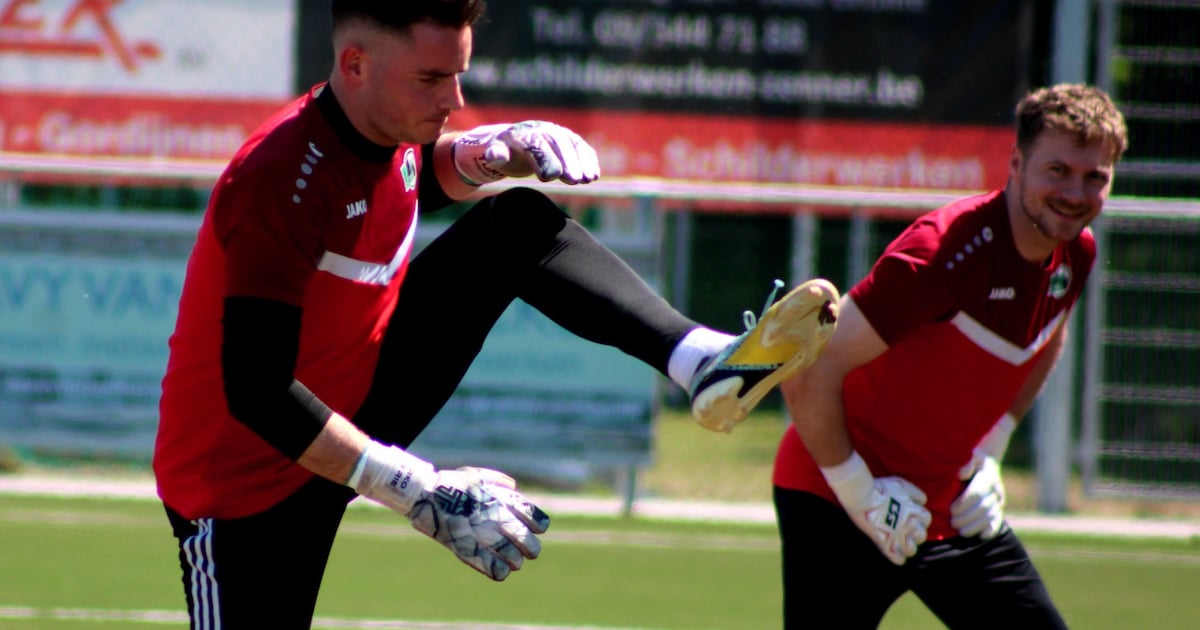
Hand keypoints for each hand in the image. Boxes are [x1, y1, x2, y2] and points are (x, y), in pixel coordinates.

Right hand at [350, 442, 549, 580]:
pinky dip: (498, 571)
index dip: (538, 524)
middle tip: (530, 551)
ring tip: (515, 562)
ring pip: (510, 556)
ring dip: (515, 561)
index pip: (533, 516)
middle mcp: (495, 517)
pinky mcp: (465, 549)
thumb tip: (514, 487)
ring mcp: (480, 534)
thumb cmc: (452, 484)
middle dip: (530, 548)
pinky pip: (489, 567)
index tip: (538, 528)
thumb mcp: (478, 476)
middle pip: (525, 539)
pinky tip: (502, 572)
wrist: (424, 493)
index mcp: (501, 499)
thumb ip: (498, 482)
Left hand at [452, 121, 599, 184]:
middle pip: (557, 142)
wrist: (509, 142)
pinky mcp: (566, 140)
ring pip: (572, 143)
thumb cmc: (500, 152)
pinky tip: (594, 175)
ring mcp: (556, 133)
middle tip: (575, 180)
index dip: (544, 159)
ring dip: (583, 161)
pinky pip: (580, 147)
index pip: (535, 144)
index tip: (551, 177)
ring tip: (588, 179)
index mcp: (522, 134)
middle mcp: (541, 129)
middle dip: (568, 161)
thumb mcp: (492, 154)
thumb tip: (496, 155)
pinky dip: (588, 159)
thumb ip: (495, 154)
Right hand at [821, 451, 931, 564]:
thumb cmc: (881, 488)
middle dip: (915, 534)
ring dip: (907, 547)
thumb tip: (922, 501)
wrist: (863, 496)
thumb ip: (914, 493)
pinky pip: (898, 559)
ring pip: (911, 550)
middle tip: (904, 529)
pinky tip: (893, 551)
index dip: (919, 519)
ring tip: (898, 542)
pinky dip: (897, 558)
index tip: (911, 517)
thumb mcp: (901, 484)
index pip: (926, 520)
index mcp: (915, 512)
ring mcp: (898, 537)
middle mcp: (910, 527)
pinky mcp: (886, 545)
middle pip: (921, 536)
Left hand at [950, 450, 1005, 538]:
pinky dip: (991, 530)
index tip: (951, 510)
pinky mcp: (999, 508)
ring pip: (991, 516)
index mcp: (987, 476)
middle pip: (983, 507)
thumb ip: (965, 463)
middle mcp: (996, 489)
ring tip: (961, 532)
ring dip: (976, 526)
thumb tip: (962, 474)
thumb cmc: (969, 460)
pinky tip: (982, 536)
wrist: (984, 462)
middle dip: (967, 517)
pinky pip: (998, 520)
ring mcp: (998, 499)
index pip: (977, 493)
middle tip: (953, 523)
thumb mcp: (967, 456)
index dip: (964, 503)